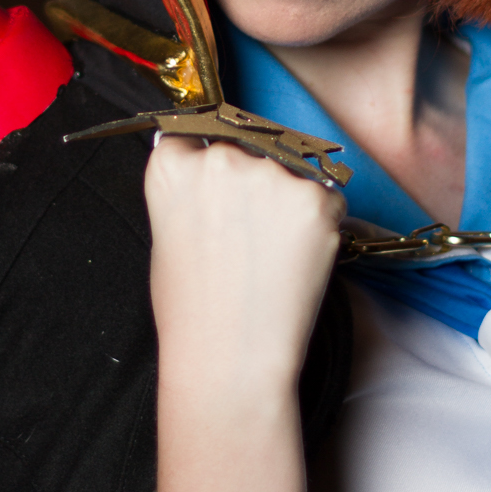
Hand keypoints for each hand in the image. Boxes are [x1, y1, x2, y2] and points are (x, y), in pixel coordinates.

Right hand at [144, 136, 345, 398]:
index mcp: (171, 164)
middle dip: (253, 180)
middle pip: (247, 146)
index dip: (211, 163)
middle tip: (250, 235)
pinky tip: (296, 259)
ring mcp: (271, 174)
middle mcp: (220, 157)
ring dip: (288, 200)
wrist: (231, 359)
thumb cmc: (193, 312)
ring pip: (290, 169)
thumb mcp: (165, 235)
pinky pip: (326, 196)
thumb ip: (188, 190)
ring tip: (272, 256)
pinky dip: (320, 223)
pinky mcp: (317, 197)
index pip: (197, 132)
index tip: (219, 190)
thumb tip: (213, 175)